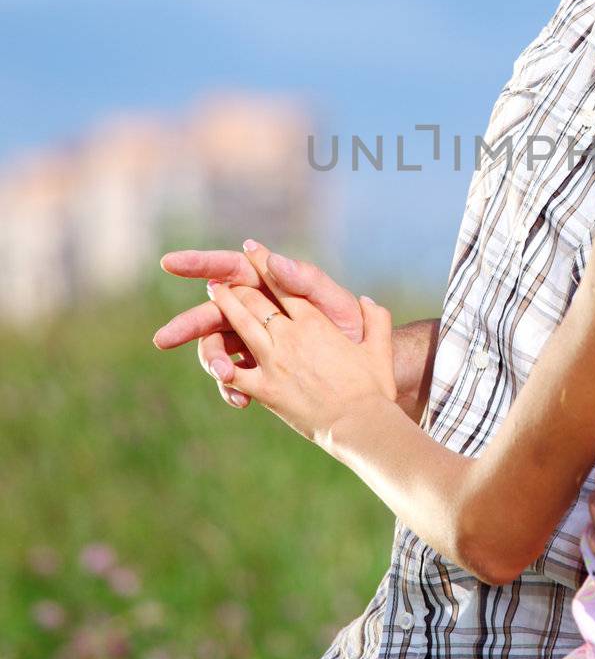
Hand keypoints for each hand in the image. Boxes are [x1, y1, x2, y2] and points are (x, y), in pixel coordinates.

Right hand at [153, 242, 366, 409]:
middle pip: (210, 313)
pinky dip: (230, 386)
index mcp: (269, 286)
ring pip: (216, 346)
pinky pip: (231, 377)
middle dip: (185, 325)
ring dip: (213, 360)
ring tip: (223, 375)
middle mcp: (255, 312)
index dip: (198, 262)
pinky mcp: (256, 371)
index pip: (229, 267)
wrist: (366, 369)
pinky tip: (239, 399)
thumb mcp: (334, 302)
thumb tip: (273, 258)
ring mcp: (252, 341)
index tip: (169, 262)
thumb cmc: (350, 327)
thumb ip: (306, 280)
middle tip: (164, 339)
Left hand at [204, 243, 397, 446]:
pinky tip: (212, 355)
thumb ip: (375, 318)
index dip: (265, 264)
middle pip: (254, 299)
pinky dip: (222, 364)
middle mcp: (290, 335)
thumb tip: (366, 299)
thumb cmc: (374, 387)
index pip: (284, 285)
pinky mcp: (265, 389)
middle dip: (237, 283)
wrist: (360, 423)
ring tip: (213, 292)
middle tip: (222, 274)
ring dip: (224, 305)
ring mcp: (274, 361)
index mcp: (315, 322)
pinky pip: (235, 373)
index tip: (250, 249)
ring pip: (240, 325)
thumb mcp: (379, 347)